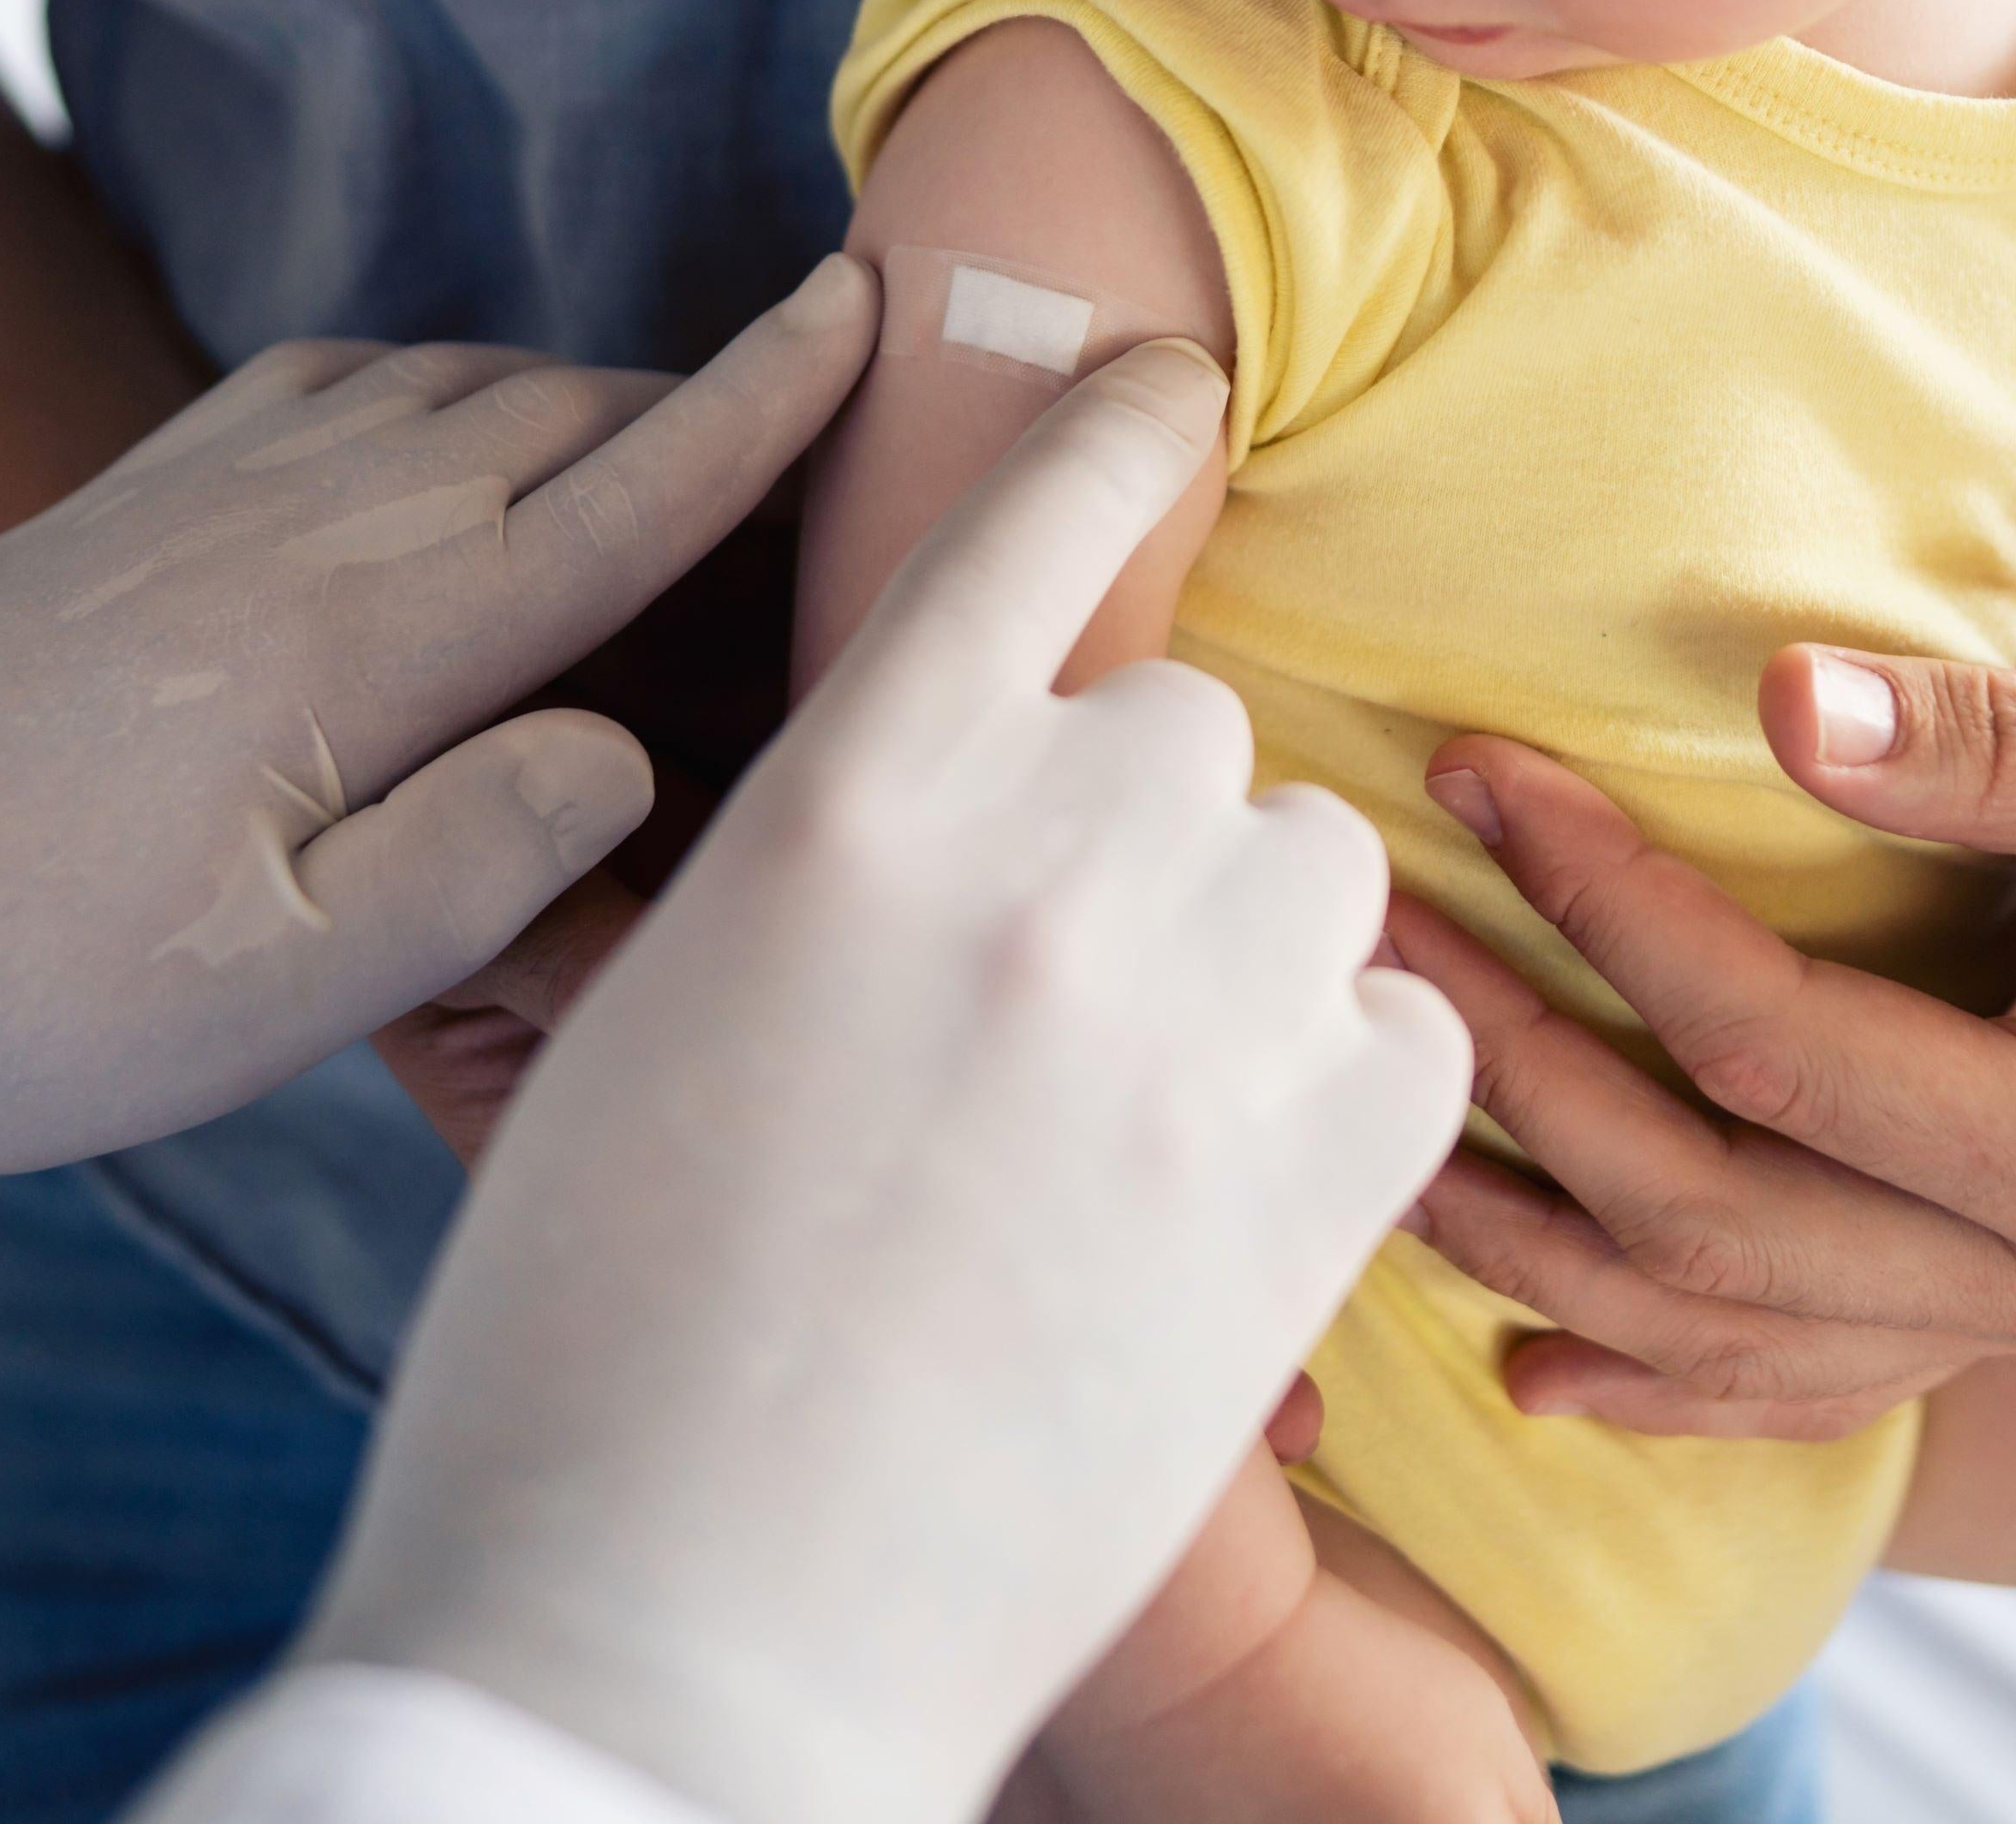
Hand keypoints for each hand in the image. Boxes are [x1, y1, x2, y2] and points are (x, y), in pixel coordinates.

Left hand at [0, 259, 874, 1170]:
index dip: (766, 403)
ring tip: (665, 429)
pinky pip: (330, 379)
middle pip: (564, 412)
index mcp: (375, 642)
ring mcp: (212, 491)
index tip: (868, 305)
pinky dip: (436, 380)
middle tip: (820, 402)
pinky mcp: (138, 500)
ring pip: (458, 382)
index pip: (627, 492)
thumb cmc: (6, 979)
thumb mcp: (266, 997)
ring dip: (583, 389)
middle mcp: (310, 526)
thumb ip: (478, 866)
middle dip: (707, 393)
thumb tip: (625, 746)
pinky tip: (440, 420)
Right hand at [301, 344, 1469, 1823]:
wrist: (684, 1633)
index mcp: (855, 785)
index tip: (1181, 382)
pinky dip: (1346, 1080)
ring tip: (1133, 1108)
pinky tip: (1234, 1187)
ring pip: (1313, 864)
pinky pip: (1411, 1028)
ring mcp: (1204, 1001)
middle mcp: (1051, 845)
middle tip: (1049, 989)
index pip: (1036, 516)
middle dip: (1135, 822)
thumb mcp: (669, 1016)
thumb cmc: (604, 1330)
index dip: (1115, 425)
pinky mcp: (1329, 1172)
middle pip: (1188, 723)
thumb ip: (839, 860)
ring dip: (1244, 943)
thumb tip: (951, 809)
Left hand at [1391, 640, 2015, 1438]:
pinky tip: (1531, 1370)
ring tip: (1372, 1124)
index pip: (1777, 1045)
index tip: (1479, 774)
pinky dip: (1651, 1384)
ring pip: (1715, 1334)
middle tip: (1369, 924)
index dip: (1604, 906)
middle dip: (1507, 1065)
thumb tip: (1783, 706)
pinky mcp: (1986, 1315)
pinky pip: (1792, 1393)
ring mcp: (2008, 1321)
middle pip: (1702, 1212)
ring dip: (1525, 1239)